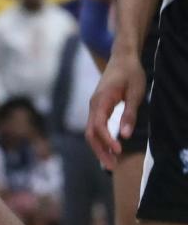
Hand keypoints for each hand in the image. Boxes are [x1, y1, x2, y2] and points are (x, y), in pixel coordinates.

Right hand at [87, 47, 144, 168]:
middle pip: (90, 132)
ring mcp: (94, 106)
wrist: (122, 57)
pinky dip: (101, 140)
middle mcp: (94, 104)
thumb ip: (129, 114)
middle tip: (113, 167)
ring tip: (112, 163)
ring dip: (99, 148)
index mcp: (101, 100)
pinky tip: (110, 149)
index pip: (98, 125)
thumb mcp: (135, 93)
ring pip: (90, 131)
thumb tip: (125, 136)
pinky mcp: (98, 107)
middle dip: (99, 151)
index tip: (119, 151)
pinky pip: (95, 127)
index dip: (107, 140)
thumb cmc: (131, 74)